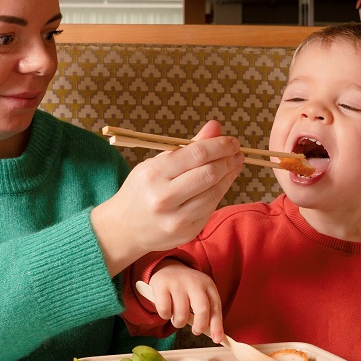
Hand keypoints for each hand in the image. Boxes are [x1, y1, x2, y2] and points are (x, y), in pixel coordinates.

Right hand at [91, 121, 243, 275]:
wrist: (123, 228)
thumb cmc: (142, 190)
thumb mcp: (157, 163)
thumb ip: (188, 147)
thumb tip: (215, 127)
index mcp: (153, 174)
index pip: (197, 154)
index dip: (220, 146)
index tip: (232, 141)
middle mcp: (163, 198)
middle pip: (209, 174)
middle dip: (228, 160)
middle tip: (237, 153)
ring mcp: (176, 219)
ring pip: (214, 193)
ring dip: (229, 177)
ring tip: (234, 165)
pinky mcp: (186, 233)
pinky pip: (210, 209)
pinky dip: (219, 193)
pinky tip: (221, 183)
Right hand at [149, 260, 223, 342]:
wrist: (168, 268)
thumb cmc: (187, 288)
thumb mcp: (201, 294)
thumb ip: (208, 313)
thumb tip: (216, 337)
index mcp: (207, 284)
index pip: (216, 307)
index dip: (217, 325)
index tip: (217, 339)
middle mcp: (194, 282)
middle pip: (202, 310)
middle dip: (200, 326)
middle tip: (196, 331)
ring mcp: (177, 283)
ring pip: (181, 315)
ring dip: (179, 323)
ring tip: (177, 317)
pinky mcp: (161, 286)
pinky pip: (165, 311)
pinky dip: (165, 316)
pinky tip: (167, 309)